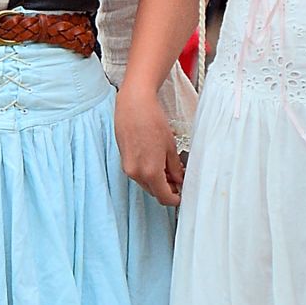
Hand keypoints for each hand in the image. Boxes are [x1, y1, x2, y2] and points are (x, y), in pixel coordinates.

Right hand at [115, 83, 183, 205]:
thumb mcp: (171, 147)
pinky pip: (138, 173)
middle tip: (178, 179)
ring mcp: (128, 167)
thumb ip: (175, 168)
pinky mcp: (123, 159)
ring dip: (157, 180)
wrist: (134, 105)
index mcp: (150, 172)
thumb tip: (179, 179)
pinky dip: (147, 172)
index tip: (181, 195)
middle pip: (154, 191)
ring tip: (168, 167)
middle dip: (166, 188)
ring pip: (145, 183)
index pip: (164, 197)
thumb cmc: (152, 121)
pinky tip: (156, 160)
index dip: (175, 199)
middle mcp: (136, 173)